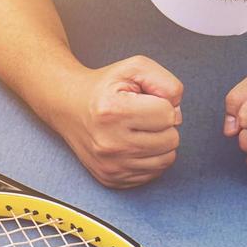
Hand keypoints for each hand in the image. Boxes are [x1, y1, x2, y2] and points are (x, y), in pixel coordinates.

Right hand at [48, 56, 182, 188]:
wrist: (68, 107)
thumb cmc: (105, 86)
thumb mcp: (135, 68)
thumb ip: (165, 82)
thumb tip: (177, 113)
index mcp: (113, 111)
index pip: (168, 114)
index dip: (162, 103)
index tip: (143, 101)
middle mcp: (110, 143)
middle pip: (171, 139)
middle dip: (162, 124)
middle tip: (141, 116)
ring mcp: (111, 165)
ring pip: (167, 159)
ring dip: (159, 143)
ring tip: (139, 130)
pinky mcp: (113, 179)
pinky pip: (154, 173)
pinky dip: (150, 158)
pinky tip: (134, 144)